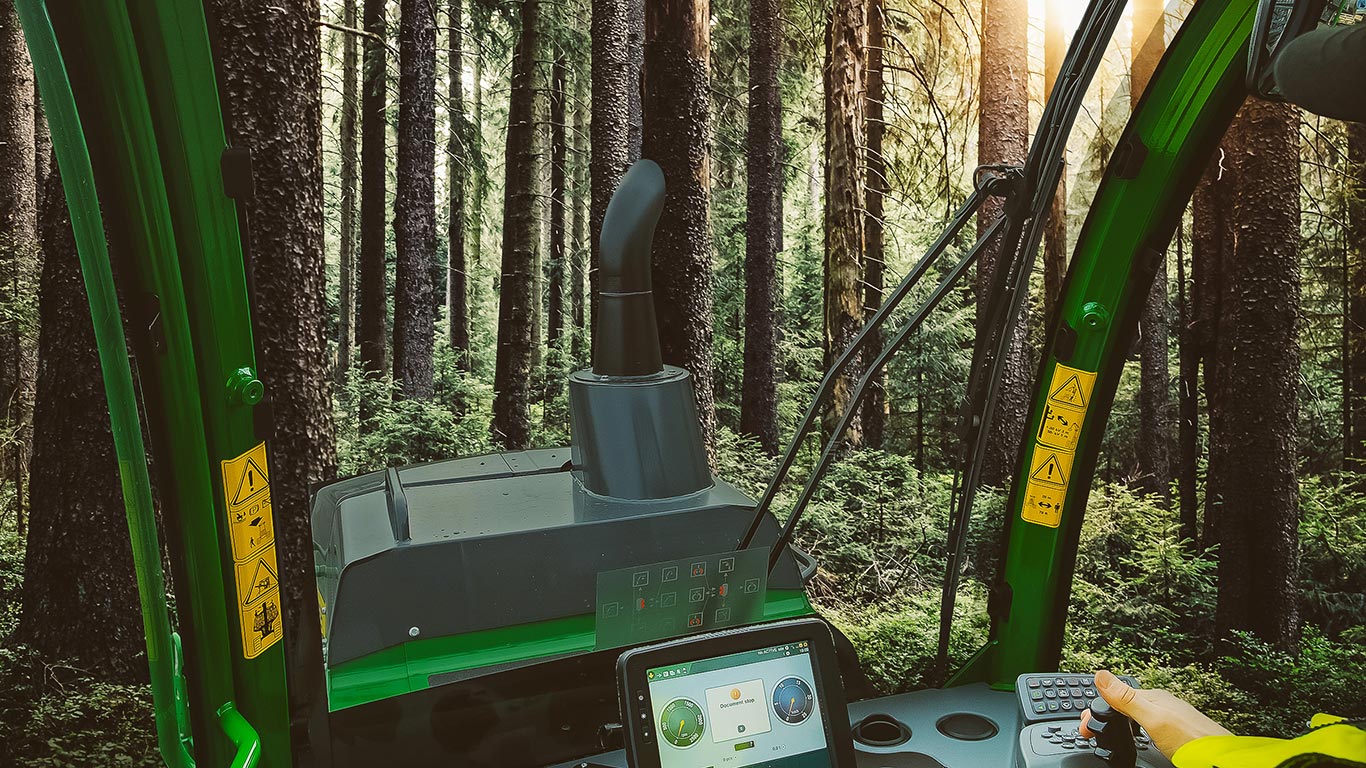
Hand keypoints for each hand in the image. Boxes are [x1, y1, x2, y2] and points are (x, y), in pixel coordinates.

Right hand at [1078, 670, 1231, 757]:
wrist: (1221, 760)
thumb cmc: (1195, 742)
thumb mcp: (1154, 720)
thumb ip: (1127, 699)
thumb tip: (1102, 675)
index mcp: (1154, 698)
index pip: (1116, 695)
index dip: (1098, 709)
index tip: (1086, 725)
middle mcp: (1162, 705)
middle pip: (1125, 704)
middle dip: (1106, 714)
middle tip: (1093, 730)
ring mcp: (1170, 719)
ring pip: (1136, 715)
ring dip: (1119, 721)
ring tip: (1109, 730)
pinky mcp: (1176, 733)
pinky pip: (1146, 725)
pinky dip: (1133, 730)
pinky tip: (1137, 736)